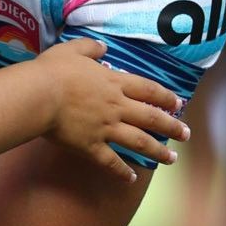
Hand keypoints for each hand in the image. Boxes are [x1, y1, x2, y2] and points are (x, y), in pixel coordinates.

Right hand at [34, 38, 188, 179]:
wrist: (39, 96)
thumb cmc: (53, 71)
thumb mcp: (72, 50)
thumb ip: (90, 47)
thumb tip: (104, 47)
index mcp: (113, 82)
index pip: (147, 90)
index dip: (165, 97)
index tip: (179, 104)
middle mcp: (116, 107)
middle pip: (150, 118)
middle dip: (171, 126)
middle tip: (186, 134)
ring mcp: (106, 128)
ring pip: (139, 142)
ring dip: (158, 151)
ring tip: (171, 159)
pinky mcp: (91, 146)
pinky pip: (111, 162)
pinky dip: (122, 172)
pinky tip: (131, 178)